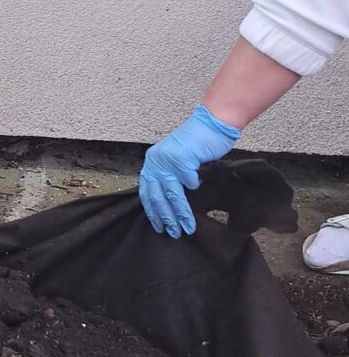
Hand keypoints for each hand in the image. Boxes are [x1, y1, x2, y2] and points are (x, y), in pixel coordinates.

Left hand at [138, 105, 240, 237]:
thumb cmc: (197, 143)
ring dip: (181, 213)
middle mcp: (156, 161)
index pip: (146, 191)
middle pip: (157, 196)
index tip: (158, 226)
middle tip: (173, 233)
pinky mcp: (183, 159)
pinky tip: (200, 188)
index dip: (152, 211)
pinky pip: (190, 181)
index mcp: (152, 162)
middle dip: (166, 218)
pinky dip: (195, 187)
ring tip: (187, 228)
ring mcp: (168, 159)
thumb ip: (169, 176)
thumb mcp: (175, 160)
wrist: (211, 123)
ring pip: (173, 194)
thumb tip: (168, 203)